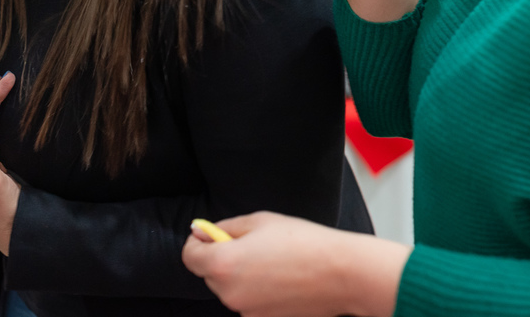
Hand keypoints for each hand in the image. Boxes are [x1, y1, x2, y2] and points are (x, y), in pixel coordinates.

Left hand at [181, 211, 410, 316]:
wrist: (340, 274)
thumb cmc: (302, 242)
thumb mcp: (259, 222)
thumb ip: (225, 228)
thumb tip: (201, 232)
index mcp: (222, 264)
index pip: (189, 256)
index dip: (199, 242)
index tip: (212, 234)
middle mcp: (228, 293)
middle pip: (208, 273)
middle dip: (220, 258)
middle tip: (251, 243)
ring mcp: (245, 311)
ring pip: (228, 288)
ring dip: (238, 274)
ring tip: (270, 259)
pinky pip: (247, 300)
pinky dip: (254, 289)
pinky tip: (279, 277)